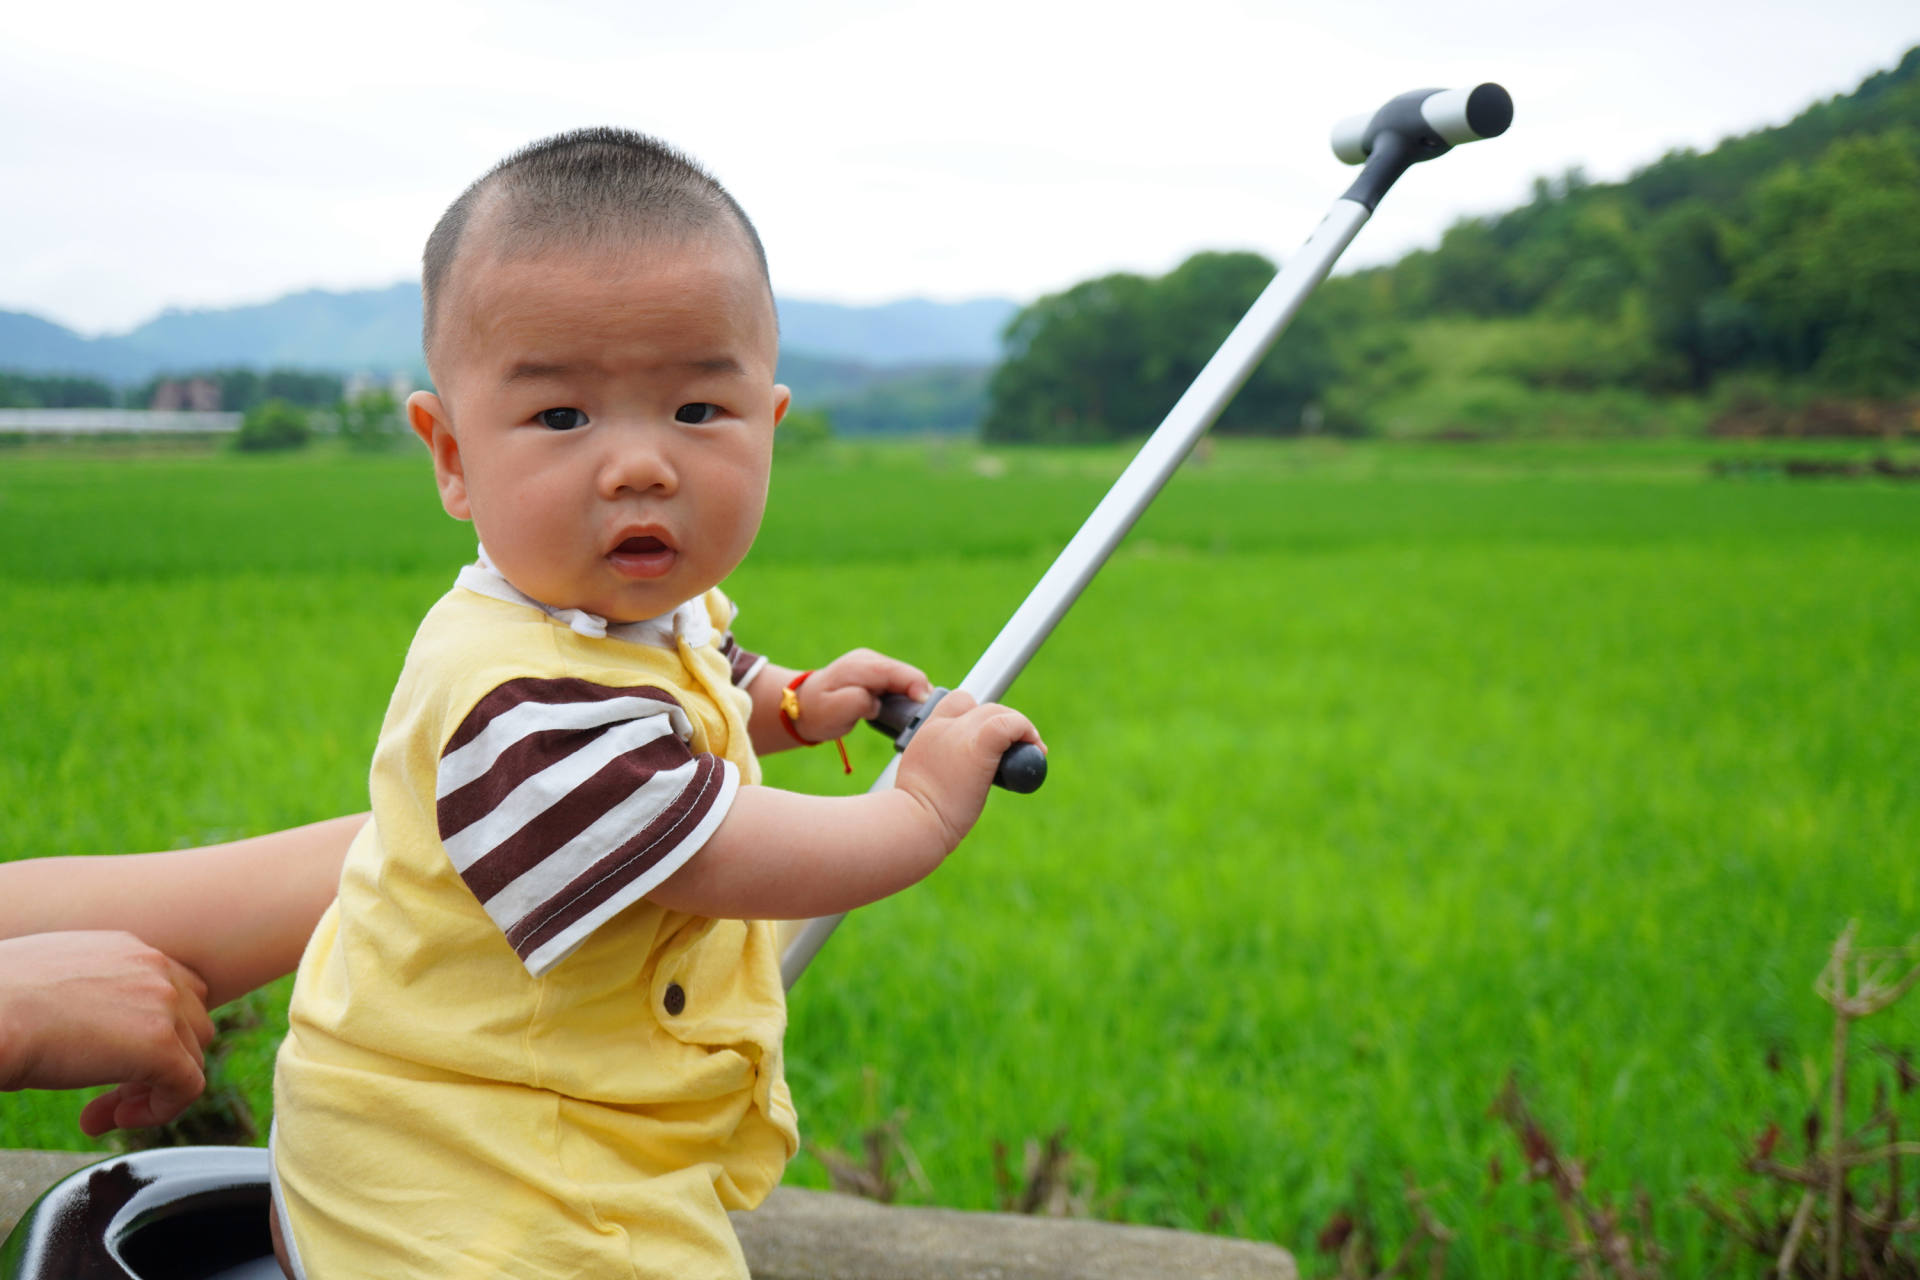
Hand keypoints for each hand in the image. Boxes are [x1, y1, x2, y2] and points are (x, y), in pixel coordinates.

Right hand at [0, 931, 213, 1134]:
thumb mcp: (51, 981)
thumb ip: (88, 993)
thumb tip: (86, 1027)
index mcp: (127, 949)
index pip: (174, 990)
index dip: (154, 1032)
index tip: (111, 1061)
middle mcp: (154, 967)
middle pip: (191, 1023)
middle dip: (159, 1063)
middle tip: (109, 1094)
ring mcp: (163, 1004)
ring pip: (192, 1056)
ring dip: (153, 1090)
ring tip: (104, 1112)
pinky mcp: (159, 1046)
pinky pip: (187, 1087)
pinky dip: (160, 1110)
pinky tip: (113, 1120)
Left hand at [793, 649, 933, 742]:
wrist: (802, 706)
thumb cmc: (817, 711)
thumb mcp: (834, 711)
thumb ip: (859, 703)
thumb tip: (878, 704)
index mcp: (862, 666)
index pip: (904, 673)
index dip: (919, 691)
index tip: (921, 713)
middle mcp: (872, 661)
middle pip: (911, 676)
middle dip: (918, 698)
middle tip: (916, 723)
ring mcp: (875, 666)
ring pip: (908, 681)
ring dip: (911, 699)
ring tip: (908, 720)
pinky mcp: (878, 675)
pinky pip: (901, 685)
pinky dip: (904, 699)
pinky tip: (899, 714)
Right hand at [893, 691, 1043, 848]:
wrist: (912, 823)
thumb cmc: (915, 815)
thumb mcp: (921, 782)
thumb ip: (939, 770)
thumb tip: (959, 780)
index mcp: (927, 733)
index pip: (956, 703)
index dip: (978, 716)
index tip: (987, 741)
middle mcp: (942, 726)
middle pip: (982, 707)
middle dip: (1004, 723)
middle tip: (1017, 750)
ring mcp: (960, 733)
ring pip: (998, 711)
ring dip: (1019, 727)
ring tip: (1031, 750)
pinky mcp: (980, 745)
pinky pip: (1010, 723)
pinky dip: (1026, 731)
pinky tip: (1035, 749)